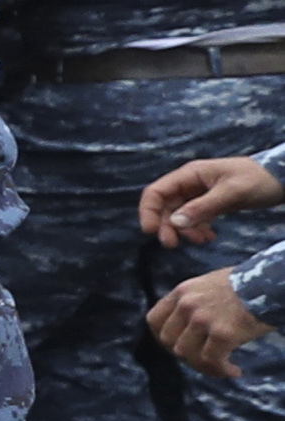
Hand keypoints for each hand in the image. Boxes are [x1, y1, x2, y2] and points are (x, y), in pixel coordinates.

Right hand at [140, 154, 280, 246]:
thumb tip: (175, 222)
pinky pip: (195, 219)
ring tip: (203, 240)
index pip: (157, 192)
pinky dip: (198, 230)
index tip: (152, 232)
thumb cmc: (259, 179)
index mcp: (190, 175)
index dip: (148, 211)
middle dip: (167, 226)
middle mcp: (191, 184)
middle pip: (165, 206)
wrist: (284, 178)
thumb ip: (203, 207)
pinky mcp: (211, 203)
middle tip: (174, 245)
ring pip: (180, 215)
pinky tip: (210, 237)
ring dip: (185, 230)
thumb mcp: (232, 193)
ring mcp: (200, 194)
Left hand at [151, 268, 269, 384]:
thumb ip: (193, 302)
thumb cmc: (248, 285)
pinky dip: (221, 370)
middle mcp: (187, 304)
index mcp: (182, 292)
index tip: (178, 347)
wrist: (273, 283)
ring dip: (203, 366)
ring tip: (221, 368)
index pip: (154, 321)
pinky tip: (234, 371)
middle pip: (169, 341)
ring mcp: (203, 319)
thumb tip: (186, 328)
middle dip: (185, 355)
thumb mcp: (210, 284)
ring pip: (186, 354)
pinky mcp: (222, 333)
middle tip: (204, 360)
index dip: (164, 338)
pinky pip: (211, 361)